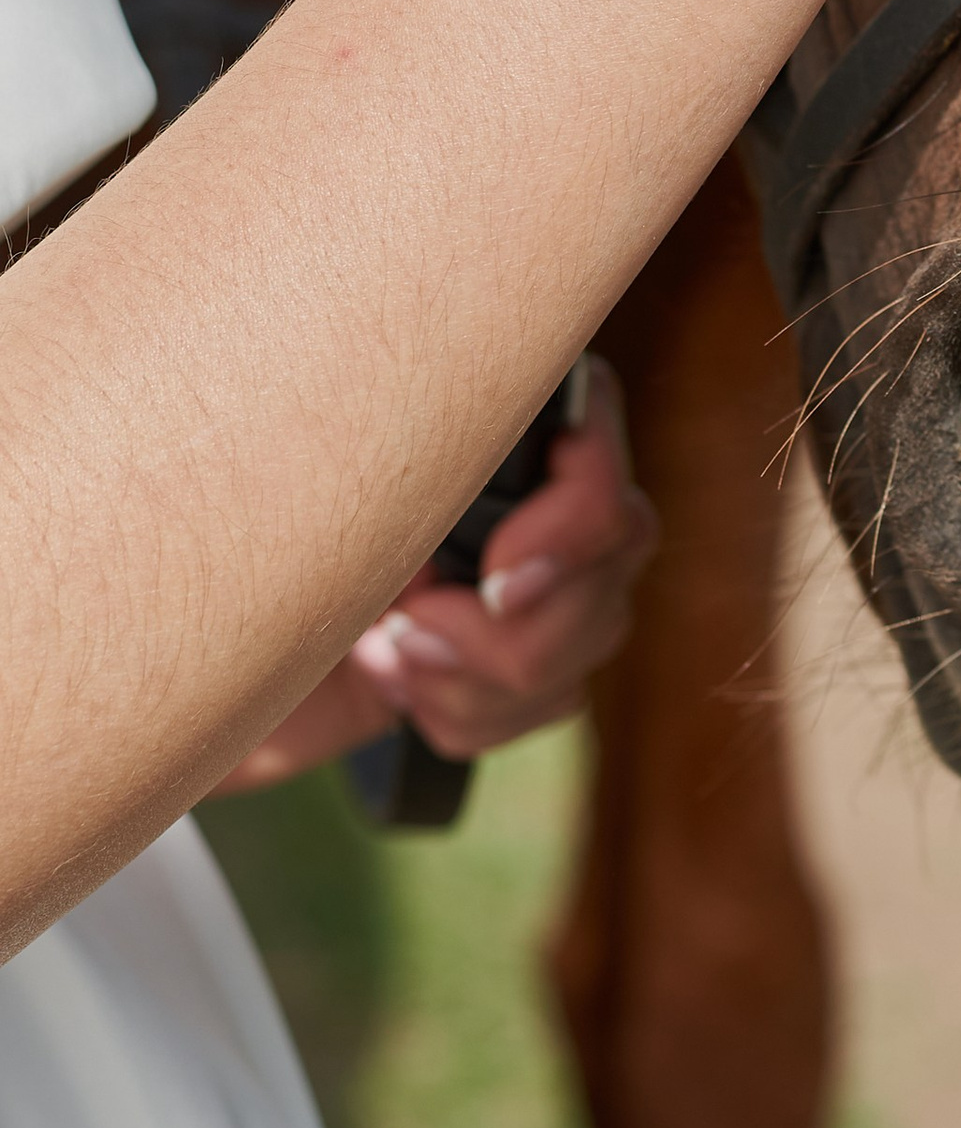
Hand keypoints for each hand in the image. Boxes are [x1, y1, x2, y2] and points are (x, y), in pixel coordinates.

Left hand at [210, 363, 658, 785]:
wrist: (172, 667)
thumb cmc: (217, 558)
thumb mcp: (296, 494)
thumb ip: (392, 462)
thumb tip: (490, 432)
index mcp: (478, 413)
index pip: (599, 437)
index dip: (573, 519)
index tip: (490, 572)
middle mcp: (521, 483)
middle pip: (620, 549)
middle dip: (522, 619)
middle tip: (407, 624)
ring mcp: (525, 574)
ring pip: (597, 633)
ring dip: (485, 673)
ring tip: (390, 657)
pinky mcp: (503, 661)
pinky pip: (556, 701)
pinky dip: (475, 714)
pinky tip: (400, 687)